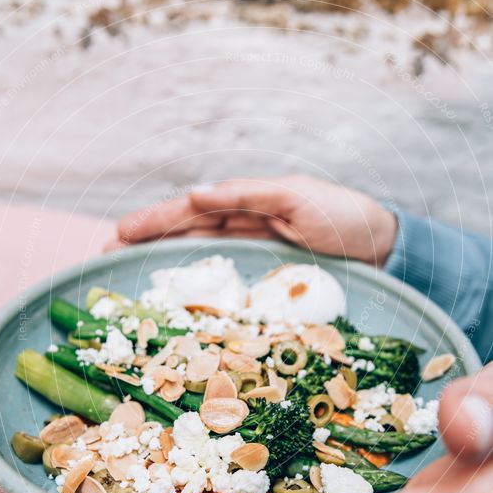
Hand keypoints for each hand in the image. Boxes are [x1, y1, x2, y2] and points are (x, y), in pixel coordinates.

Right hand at [111, 175, 397, 265]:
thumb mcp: (298, 197)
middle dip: (149, 243)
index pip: (193, 209)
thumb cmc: (344, 216)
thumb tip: (195, 193)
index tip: (122, 232)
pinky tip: (177, 299)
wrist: (383, 249)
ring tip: (130, 277)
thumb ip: (248, 193)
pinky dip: (199, 288)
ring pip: (201, 258)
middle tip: (108, 257)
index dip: (157, 220)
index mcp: (249, 201)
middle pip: (187, 234)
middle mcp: (245, 228)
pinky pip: (225, 282)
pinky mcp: (265, 280)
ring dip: (166, 265)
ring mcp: (254, 255)